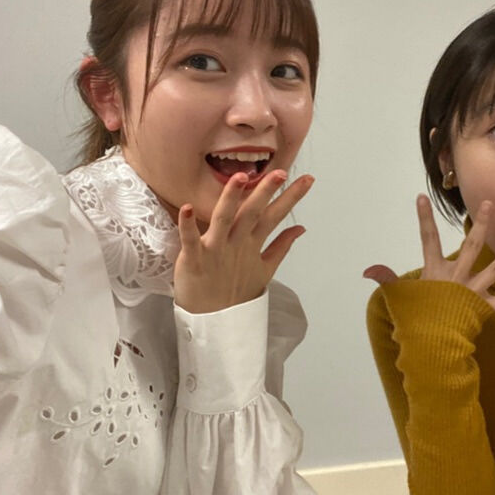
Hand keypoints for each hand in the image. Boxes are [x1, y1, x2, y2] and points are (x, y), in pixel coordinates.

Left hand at [174, 170, 312, 313]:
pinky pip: (190, 239)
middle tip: (281, 173)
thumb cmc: (235, 294)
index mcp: (252, 244)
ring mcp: (215, 250)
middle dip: (267, 192)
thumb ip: (282, 246)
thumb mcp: (264, 270)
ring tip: (240, 177)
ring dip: (231, 198)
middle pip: (253, 212)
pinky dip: (188, 225)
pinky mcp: (194, 258)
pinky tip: (187, 209)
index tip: (307, 180)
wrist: (213, 322)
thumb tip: (300, 228)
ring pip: (224, 219)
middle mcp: (236, 243)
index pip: (275, 216)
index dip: (291, 197)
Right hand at [363, 195, 494, 311]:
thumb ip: (387, 279)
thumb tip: (368, 270)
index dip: (423, 218)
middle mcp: (456, 277)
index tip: (421, 197)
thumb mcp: (399, 297)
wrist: (429, 344)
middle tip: (491, 205)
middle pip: (471, 246)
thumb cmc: (414, 319)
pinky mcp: (482, 308)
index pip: (426, 238)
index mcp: (435, 271)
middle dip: (481, 225)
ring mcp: (472, 291)